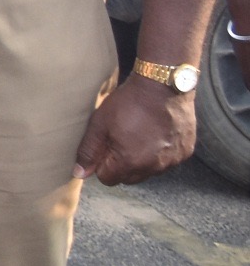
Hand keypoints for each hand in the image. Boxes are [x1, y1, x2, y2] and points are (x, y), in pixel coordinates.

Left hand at [73, 77, 193, 185]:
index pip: (108, 179)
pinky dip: (160, 153)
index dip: (101, 164)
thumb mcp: (100, 124)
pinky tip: (155, 133)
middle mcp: (154, 167)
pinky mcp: (185, 152)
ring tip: (138, 134)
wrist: (163, 85)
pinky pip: (167, 161)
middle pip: (129, 178)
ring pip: (150, 171)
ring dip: (141, 160)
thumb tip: (80, 173)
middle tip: (119, 140)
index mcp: (130, 162)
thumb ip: (88, 151)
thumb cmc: (128, 103)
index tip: (103, 147)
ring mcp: (172, 160)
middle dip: (120, 165)